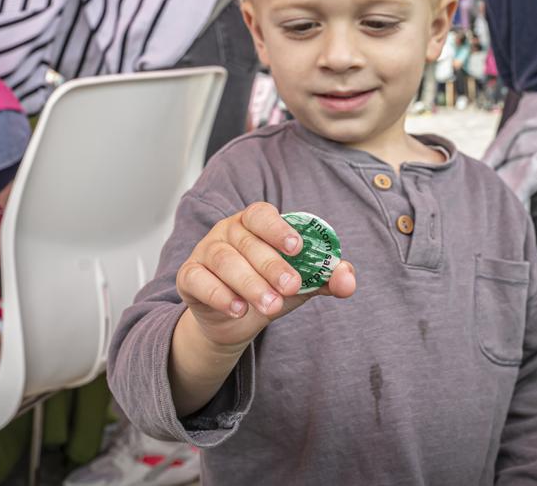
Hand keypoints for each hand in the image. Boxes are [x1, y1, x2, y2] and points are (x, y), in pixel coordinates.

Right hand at [176, 202, 355, 351]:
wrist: (234, 321)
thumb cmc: (268, 288)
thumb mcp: (300, 284)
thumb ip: (325, 278)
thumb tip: (347, 279)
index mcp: (255, 224)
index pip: (262, 214)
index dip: (279, 228)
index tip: (297, 247)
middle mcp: (228, 231)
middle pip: (247, 241)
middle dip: (271, 265)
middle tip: (291, 287)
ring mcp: (205, 251)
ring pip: (224, 260)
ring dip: (249, 283)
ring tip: (270, 306)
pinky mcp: (189, 276)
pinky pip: (199, 279)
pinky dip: (219, 294)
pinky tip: (237, 308)